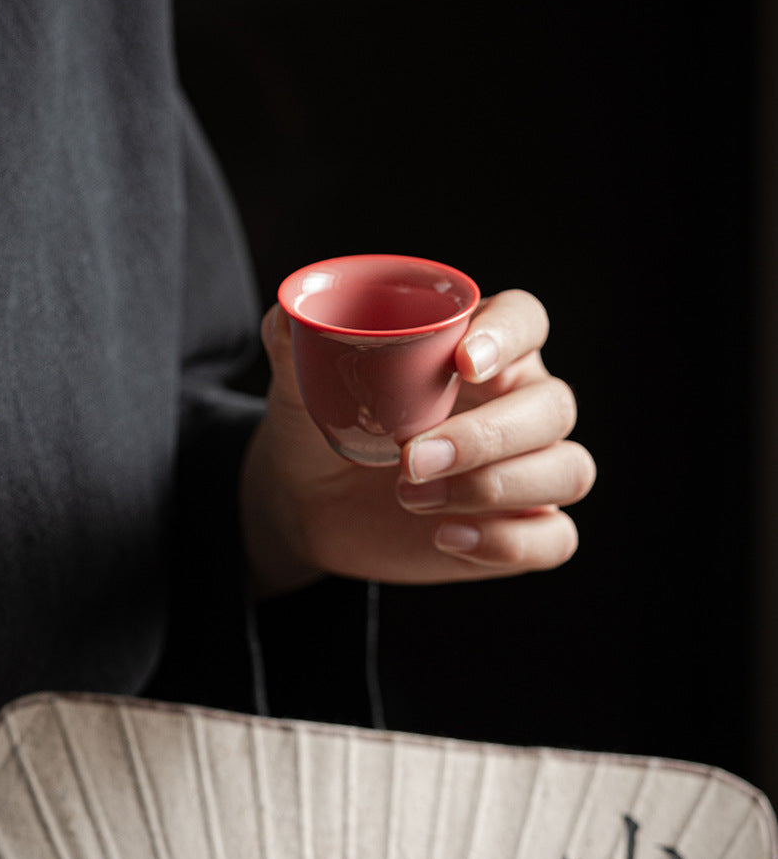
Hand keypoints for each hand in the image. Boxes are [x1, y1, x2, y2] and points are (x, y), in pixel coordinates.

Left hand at [240, 289, 595, 595]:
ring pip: (569, 470)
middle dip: (487, 436)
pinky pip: (555, 538)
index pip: (527, 321)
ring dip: (497, 488)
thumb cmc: (320, 425)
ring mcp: (525, 469)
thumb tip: (288, 316)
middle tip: (410, 458)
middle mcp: (515, 404)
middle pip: (553, 406)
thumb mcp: (299, 386)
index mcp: (478, 350)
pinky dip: (509, 541)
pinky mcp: (520, 527)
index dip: (509, 336)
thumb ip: (293, 345)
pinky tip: (447, 538)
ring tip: (411, 497)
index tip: (462, 363)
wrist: (308, 501)